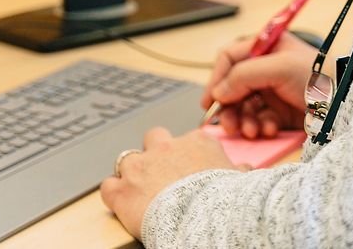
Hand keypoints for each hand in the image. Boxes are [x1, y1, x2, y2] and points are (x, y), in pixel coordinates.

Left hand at [100, 126, 242, 237]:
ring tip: (138, 186)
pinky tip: (120, 200)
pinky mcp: (122, 190)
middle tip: (159, 170)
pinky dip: (112, 192)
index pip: (186, 139)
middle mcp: (166, 147)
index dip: (184, 154)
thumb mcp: (237, 178)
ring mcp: (141, 167)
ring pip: (127, 158)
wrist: (200, 215)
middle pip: (153, 138)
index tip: (187, 166)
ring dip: (131, 171)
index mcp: (196, 141)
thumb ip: (237, 170)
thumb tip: (244, 170)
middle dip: (154, 151)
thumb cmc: (220, 196)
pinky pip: (108, 186)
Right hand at [202, 31, 313, 137]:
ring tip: (252, 131)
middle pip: (232, 88)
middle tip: (229, 126)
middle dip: (229, 108)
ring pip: (244, 108)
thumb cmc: (317, 75)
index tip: (210, 101)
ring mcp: (273, 90)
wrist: (343, 100)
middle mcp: (266, 68)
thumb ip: (244, 75)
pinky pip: (259, 120)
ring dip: (244, 121)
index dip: (216, 78)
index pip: (229, 58)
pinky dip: (260, 127)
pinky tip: (270, 130)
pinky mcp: (280, 111)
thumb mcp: (279, 67)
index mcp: (266, 48)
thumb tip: (219, 92)